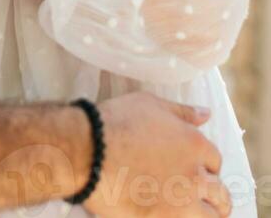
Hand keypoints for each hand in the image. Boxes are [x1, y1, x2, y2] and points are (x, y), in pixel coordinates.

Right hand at [86, 93, 230, 215]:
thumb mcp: (150, 104)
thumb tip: (205, 114)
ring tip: (196, 214)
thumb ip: (182, 112)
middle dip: (217, 197)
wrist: (91, 152)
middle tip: (207, 199)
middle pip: (220, 193)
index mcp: (194, 144)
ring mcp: (181, 202)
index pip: (214, 160)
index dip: (207, 165)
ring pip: (211, 217)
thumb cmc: (117, 122)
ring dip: (209, 215)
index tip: (198, 168)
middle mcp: (195, 175)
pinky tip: (172, 215)